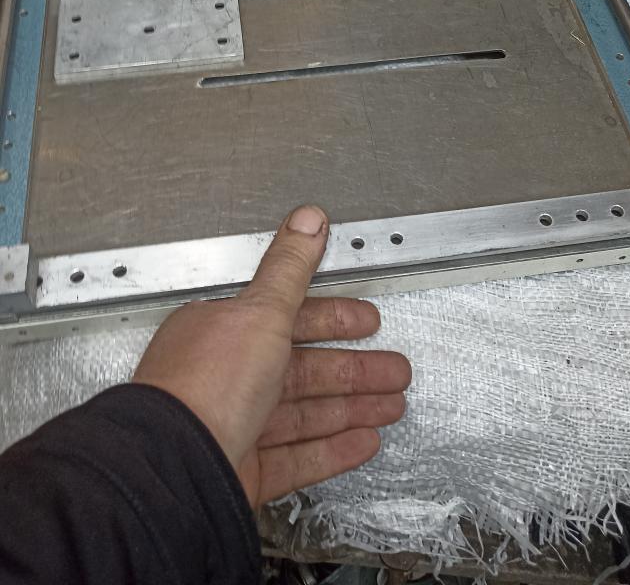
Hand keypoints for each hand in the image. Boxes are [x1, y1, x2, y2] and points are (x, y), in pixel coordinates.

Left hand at [133, 205, 410, 506]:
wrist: (176, 467)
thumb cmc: (203, 386)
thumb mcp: (259, 310)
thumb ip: (289, 268)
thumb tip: (307, 221)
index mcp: (224, 331)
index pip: (290, 318)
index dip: (334, 318)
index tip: (367, 321)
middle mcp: (226, 378)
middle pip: (304, 369)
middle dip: (355, 369)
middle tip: (393, 370)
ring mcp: (234, 426)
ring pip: (305, 413)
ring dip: (352, 407)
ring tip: (390, 406)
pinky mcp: (243, 470)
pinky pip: (298, 456)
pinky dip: (334, 449)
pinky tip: (362, 442)